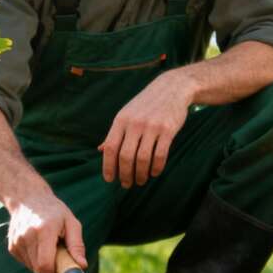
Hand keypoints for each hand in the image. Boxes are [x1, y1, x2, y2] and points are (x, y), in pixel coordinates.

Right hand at [6, 192, 85, 272]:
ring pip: (32, 267)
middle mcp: (27, 236)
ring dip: (42, 266)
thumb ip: (77, 245)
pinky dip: (34, 261)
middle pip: (38, 268)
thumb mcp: (71, 222)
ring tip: (49, 250)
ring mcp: (17, 241)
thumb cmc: (54, 211)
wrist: (27, 198)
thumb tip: (82, 265)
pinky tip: (38, 247)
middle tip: (60, 264)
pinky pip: (26, 262)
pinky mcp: (12, 246)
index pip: (45, 264)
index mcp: (44, 230)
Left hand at [100, 70, 190, 187]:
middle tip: (127, 184)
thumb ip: (114, 133)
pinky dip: (156, 168)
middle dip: (125, 175)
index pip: (111, 148)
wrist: (172, 88)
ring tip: (140, 181)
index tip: (109, 180)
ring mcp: (152, 126)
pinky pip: (160, 155)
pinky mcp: (168, 130)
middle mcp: (134, 124)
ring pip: (142, 159)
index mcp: (121, 120)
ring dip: (140, 174)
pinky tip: (154, 173)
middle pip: (126, 157)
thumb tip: (101, 150)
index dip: (108, 167)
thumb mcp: (126, 114)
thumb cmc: (146, 104)